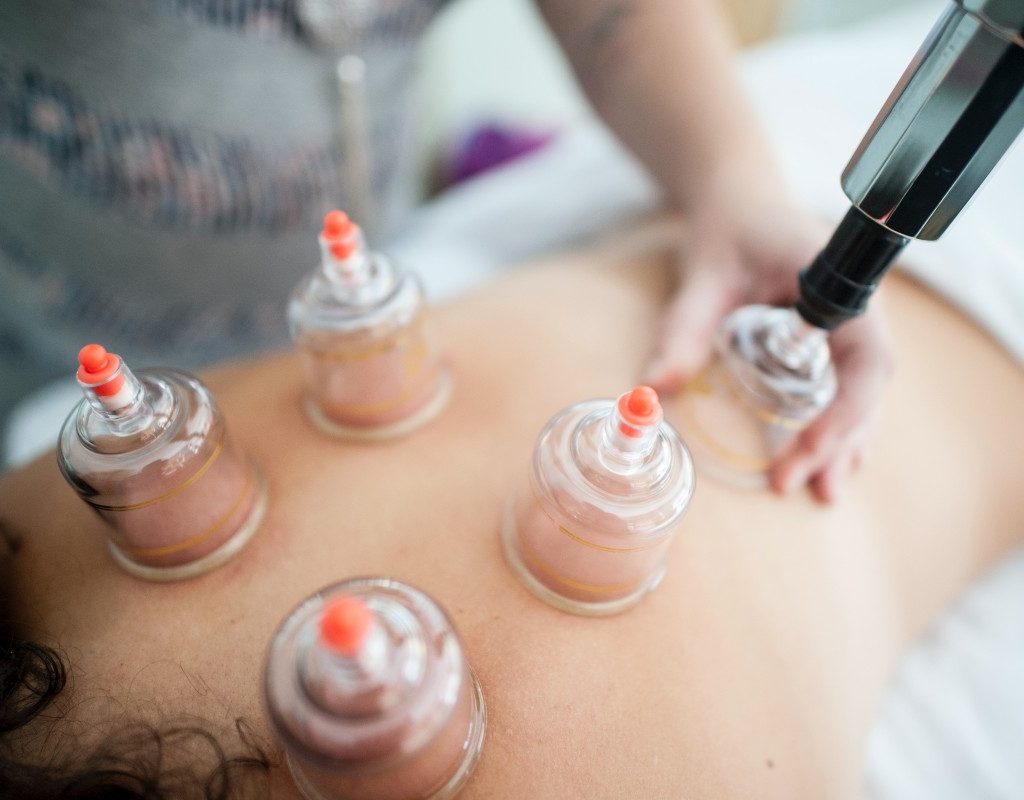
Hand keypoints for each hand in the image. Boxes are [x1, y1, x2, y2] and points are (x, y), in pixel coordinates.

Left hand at [644, 182, 892, 501]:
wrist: (740, 198)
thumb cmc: (728, 228)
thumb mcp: (703, 275)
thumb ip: (683, 328)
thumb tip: (650, 390)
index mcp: (840, 284)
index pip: (867, 360)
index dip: (845, 412)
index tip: (806, 450)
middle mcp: (856, 308)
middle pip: (865, 387)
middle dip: (837, 441)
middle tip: (803, 488)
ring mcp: (849, 324)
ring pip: (861, 393)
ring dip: (843, 442)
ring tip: (822, 492)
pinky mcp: (831, 337)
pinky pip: (845, 386)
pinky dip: (836, 423)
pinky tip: (825, 458)